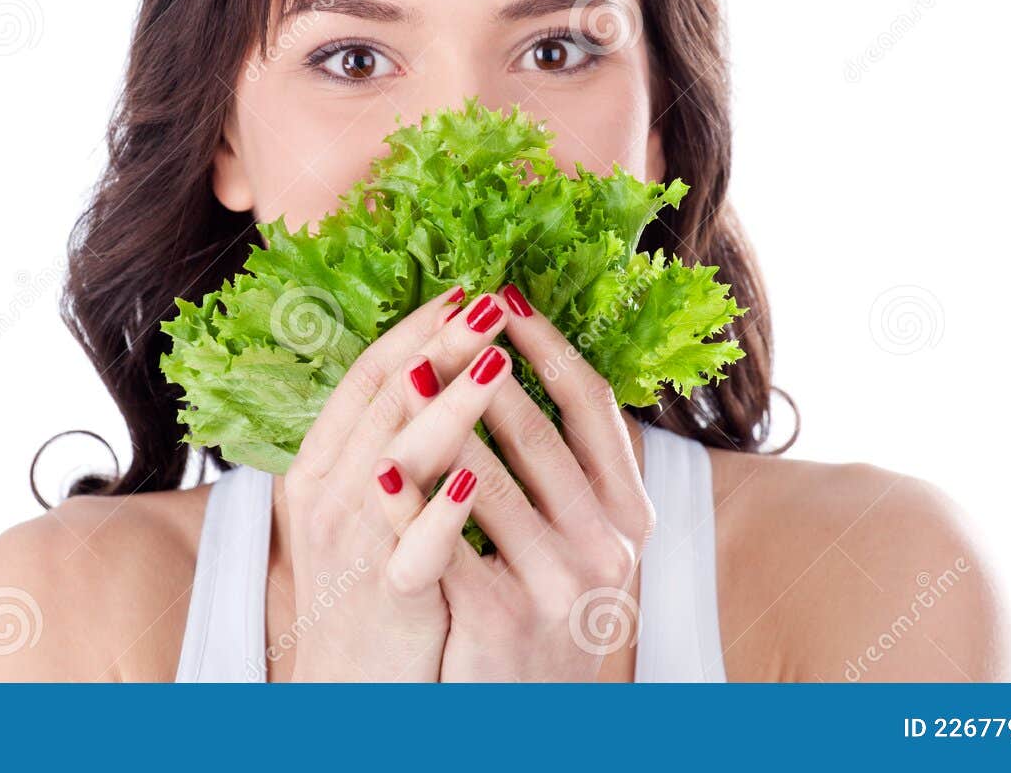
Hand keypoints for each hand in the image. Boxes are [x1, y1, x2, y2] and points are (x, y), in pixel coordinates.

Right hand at [281, 285, 512, 680]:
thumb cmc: (366, 583)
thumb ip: (387, 438)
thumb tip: (436, 367)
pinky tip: (474, 481)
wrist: (346, 686)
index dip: (416, 328)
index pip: (369, 376)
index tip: (464, 288)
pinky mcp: (382, 597)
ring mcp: (350, 545)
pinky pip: (411, 550)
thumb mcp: (363, 500)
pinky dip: (440, 514)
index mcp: (321, 462)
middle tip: (488, 299)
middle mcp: (325, 493)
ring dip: (450, 408)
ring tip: (496, 360)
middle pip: (384, 402)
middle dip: (441, 345)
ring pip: (397, 460)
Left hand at [374, 284, 655, 680]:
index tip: (508, 295)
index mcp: (628, 513)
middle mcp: (608, 547)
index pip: (594, 407)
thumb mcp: (580, 540)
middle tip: (448, 315)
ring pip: (493, 485)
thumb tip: (518, 360)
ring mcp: (561, 587)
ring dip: (445, 422)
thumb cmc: (545, 609)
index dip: (550, 344)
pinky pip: (452, 551)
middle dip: (486, 368)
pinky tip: (382, 470)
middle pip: (541, 435)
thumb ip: (565, 467)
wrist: (528, 716)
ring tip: (405, 372)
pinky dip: (416, 506)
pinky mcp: (506, 624)